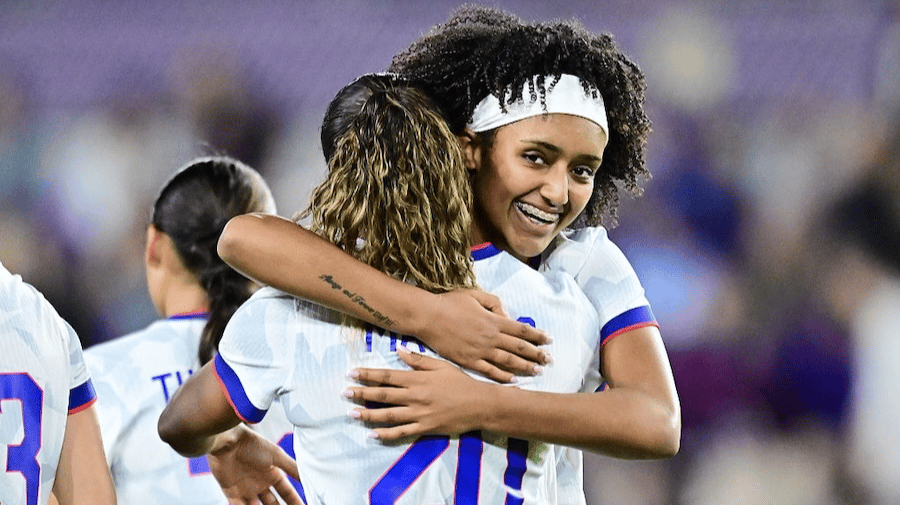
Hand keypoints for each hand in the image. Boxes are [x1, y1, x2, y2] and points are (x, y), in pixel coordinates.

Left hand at [207, 425, 302, 504]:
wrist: (227, 442)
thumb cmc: (252, 444)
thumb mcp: (276, 456)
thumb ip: (292, 467)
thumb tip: (309, 476)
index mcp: (272, 474)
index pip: (286, 492)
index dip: (295, 501)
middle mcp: (261, 483)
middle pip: (273, 503)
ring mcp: (246, 489)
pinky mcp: (231, 493)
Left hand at [345, 347, 497, 439]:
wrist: (479, 404)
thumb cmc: (461, 382)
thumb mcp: (441, 365)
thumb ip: (419, 360)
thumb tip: (399, 351)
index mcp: (417, 379)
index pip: (387, 376)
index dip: (368, 375)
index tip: (352, 373)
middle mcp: (415, 397)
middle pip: (383, 395)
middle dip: (361, 393)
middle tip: (344, 393)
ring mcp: (419, 414)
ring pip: (388, 415)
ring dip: (368, 414)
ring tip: (352, 413)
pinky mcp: (424, 428)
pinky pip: (401, 432)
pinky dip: (386, 434)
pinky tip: (372, 434)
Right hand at [414, 289, 550, 382]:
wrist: (428, 317)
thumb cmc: (450, 303)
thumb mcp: (475, 295)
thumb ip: (494, 303)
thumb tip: (507, 315)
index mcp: (493, 320)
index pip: (522, 330)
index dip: (537, 336)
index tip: (549, 340)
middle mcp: (490, 337)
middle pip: (519, 348)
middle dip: (537, 354)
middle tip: (550, 360)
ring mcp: (480, 351)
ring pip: (508, 361)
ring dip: (525, 366)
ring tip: (538, 370)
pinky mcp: (469, 361)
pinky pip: (490, 371)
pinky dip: (503, 376)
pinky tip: (514, 380)